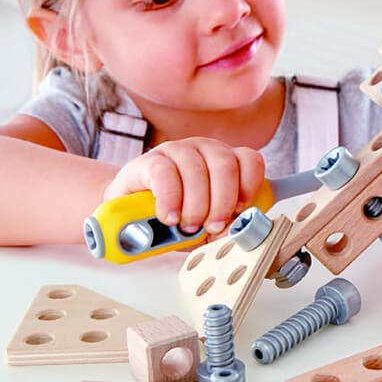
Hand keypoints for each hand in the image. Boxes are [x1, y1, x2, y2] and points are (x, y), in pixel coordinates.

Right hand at [103, 138, 265, 235]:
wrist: (132, 214)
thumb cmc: (176, 218)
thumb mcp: (206, 226)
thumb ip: (223, 226)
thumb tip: (235, 231)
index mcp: (225, 162)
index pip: (250, 161)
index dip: (249, 186)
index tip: (240, 211)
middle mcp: (205, 150)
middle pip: (225, 165)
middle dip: (222, 202)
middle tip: (211, 226)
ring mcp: (177, 150)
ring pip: (196, 170)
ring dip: (195, 204)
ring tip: (187, 226)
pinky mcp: (150, 159)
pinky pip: (164, 173)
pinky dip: (170, 199)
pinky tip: (169, 216)